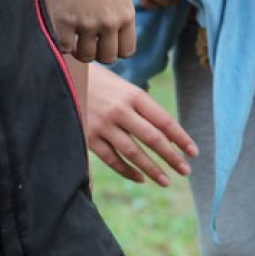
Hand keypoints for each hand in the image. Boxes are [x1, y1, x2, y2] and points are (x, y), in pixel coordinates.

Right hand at [46, 0, 136, 63]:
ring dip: (80, 52)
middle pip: (108, 57)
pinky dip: (64, 45)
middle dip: (99, 53)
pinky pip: (65, 47)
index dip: (116, 50)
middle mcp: (110, 23)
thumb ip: (119, 16)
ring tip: (76, 42)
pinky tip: (64, 34)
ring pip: (86, 56)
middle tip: (90, 43)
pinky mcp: (65, 20)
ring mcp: (87, 23)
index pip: (127, 51)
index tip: (106, 43)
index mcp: (126, 16)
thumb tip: (112, 37)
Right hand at [86, 65, 197, 185]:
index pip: (164, 120)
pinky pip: (111, 158)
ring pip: (133, 152)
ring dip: (151, 169)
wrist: (60, 74)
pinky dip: (126, 170)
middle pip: (152, 138)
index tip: (194, 153)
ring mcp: (102, 124)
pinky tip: (140, 178)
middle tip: (185, 171)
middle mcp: (120, 110)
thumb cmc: (100, 83)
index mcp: (133, 95)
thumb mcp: (124, 88)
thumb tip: (168, 137)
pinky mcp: (87, 135)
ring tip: (166, 181)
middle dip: (171, 157)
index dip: (181, 138)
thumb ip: (143, 110)